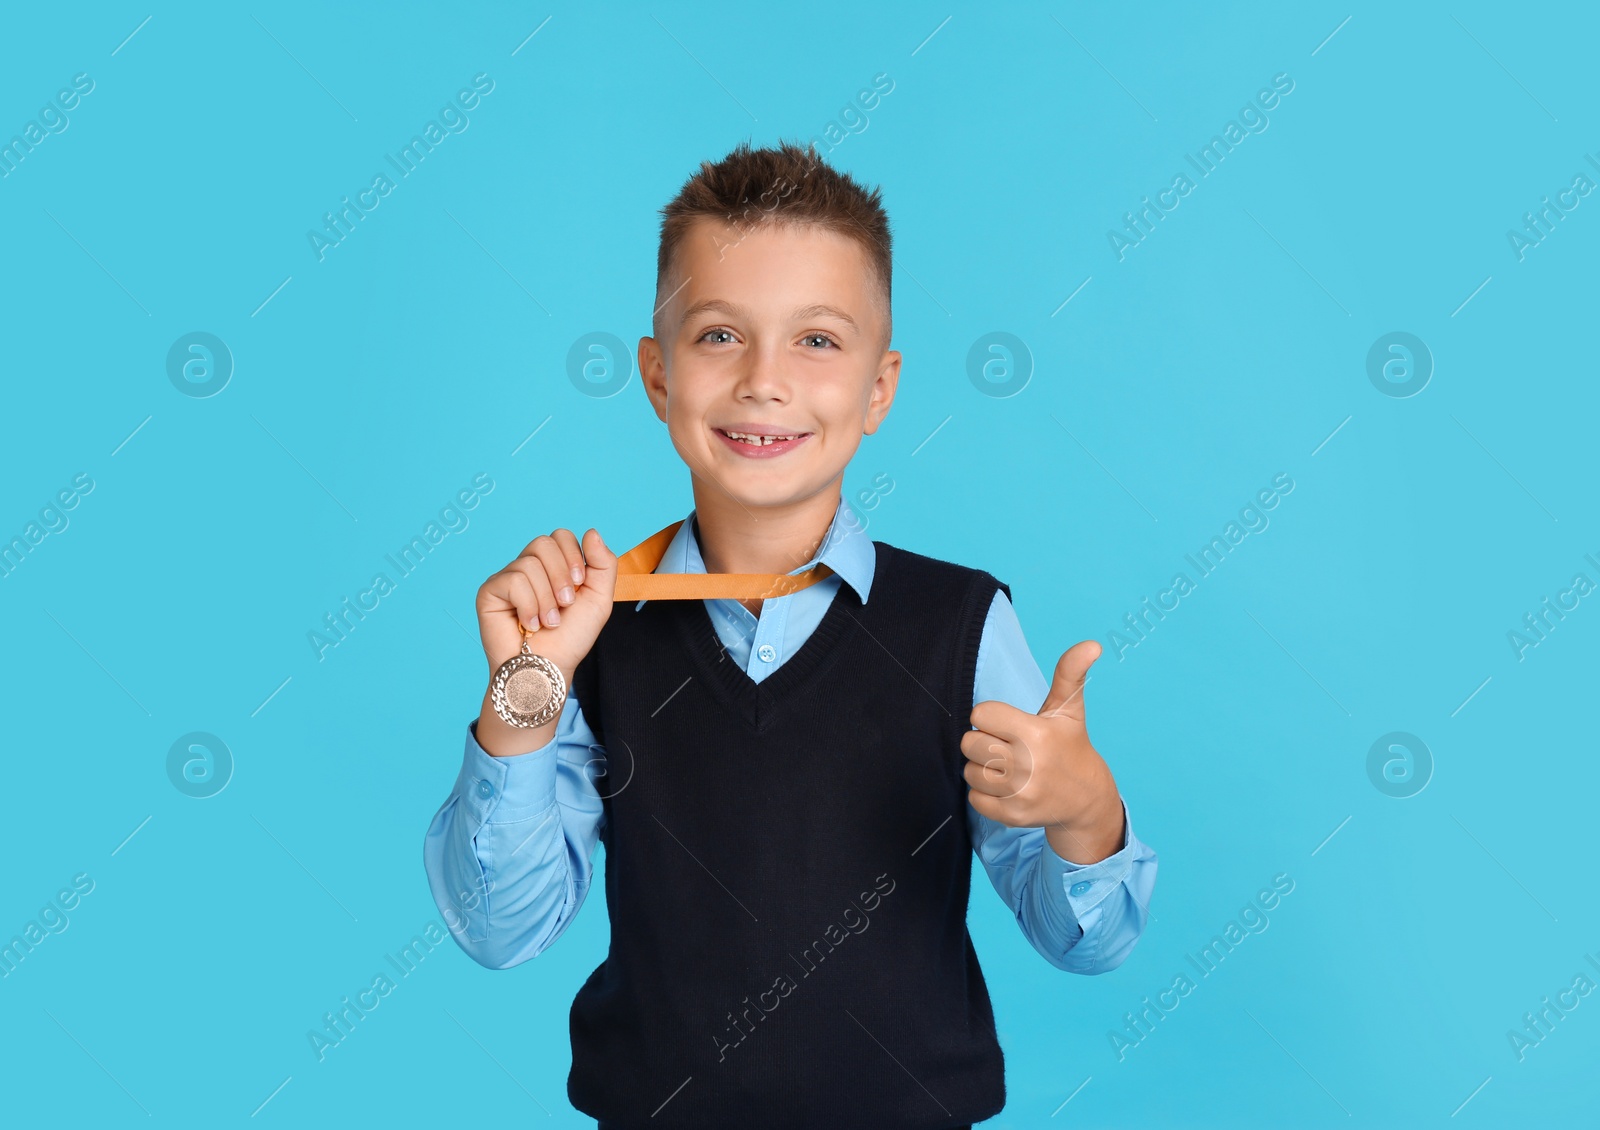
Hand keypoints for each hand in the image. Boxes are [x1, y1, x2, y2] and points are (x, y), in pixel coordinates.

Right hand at [475, 528, 616, 682]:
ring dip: (546, 599)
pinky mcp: (490, 591)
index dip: (573, 555)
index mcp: (553, 566)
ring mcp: (507, 578)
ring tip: (547, 622)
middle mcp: (528, 567)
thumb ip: (603, 564)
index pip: (560, 536)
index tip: (580, 584)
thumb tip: (591, 531)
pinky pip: (513, 581)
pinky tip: (528, 624)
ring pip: (529, 564)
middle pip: (544, 542)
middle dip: (561, 575)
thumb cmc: (571, 638)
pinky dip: (528, 606)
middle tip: (565, 604)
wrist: (549, 667)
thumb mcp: (599, 598)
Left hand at [961, 640, 1124, 864]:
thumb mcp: (1069, 709)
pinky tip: (1006, 787)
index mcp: (1035, 733)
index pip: (980, 714)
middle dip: (984, 741)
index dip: (991, 717)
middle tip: (1006, 746)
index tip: (1008, 724)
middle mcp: (1026, 765)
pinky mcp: (1012, 816)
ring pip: (969, 771)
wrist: (1086, 799)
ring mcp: (1019, 794)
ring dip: (983, 768)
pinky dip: (984, 793)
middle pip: (969, 743)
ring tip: (1008, 767)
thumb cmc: (1070, 746)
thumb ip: (1070, 673)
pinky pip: (974, 798)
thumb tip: (1092, 644)